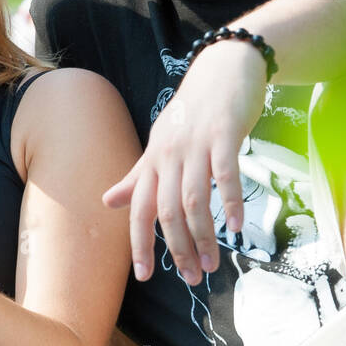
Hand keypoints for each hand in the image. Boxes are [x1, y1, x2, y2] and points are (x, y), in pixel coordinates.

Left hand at [103, 41, 267, 285]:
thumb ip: (137, 175)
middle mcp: (168, 155)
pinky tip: (237, 227)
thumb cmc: (193, 110)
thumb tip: (108, 202)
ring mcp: (196, 144)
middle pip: (166, 211)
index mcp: (152, 161)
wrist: (224, 67)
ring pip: (194, 199)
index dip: (138, 243)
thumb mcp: (160, 143)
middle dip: (176, 249)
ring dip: (203, 235)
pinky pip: (226, 173)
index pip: (139, 209)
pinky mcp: (224, 134)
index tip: (143, 276)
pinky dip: (231, 201)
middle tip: (192, 278)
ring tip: (212, 264)